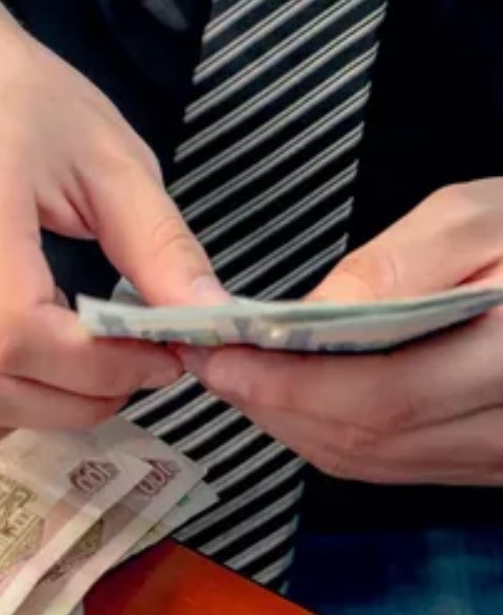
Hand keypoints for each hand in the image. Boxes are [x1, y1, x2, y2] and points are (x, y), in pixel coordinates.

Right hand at [0, 0, 226, 444]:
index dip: (96, 367)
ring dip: (39, 412)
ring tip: (90, 369)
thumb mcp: (110, 158)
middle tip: (134, 372)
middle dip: (75, 403)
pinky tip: (39, 354)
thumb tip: (212, 324)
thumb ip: (160, 246)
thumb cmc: (21, 104)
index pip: (14, 331)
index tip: (158, 353)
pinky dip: (4, 398)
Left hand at [180, 181, 502, 484]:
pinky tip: (288, 397)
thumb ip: (394, 267)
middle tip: (208, 361)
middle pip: (365, 439)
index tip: (219, 356)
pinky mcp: (482, 459)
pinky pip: (391, 463)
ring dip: (288, 424)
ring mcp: (497, 453)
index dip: (288, 384)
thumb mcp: (477, 218)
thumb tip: (309, 316)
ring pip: (369, 461)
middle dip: (270, 404)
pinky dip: (326, 434)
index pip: (381, 396)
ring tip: (235, 375)